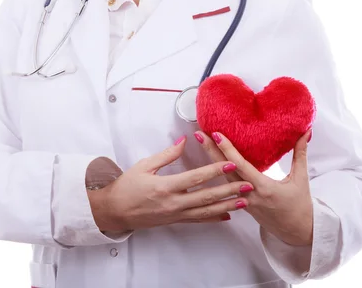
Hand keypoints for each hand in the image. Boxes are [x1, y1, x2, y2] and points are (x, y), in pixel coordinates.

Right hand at [89, 136, 253, 231]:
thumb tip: (183, 140)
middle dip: (228, 191)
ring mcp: (175, 215)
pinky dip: (213, 217)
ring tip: (243, 201)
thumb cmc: (127, 186)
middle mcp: (173, 203)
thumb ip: (166, 154)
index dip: (214, 170)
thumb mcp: (144, 166)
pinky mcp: (175, 221)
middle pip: (206, 197)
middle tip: (247, 185)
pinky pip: (198, 220)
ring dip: (226, 206)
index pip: (195, 178)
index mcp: (165, 187)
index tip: (230, 164)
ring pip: (206, 211)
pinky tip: (227, 215)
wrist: (114, 211)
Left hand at [194, 130, 313, 246]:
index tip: (216, 134)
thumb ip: (301, 154)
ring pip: (223, 178)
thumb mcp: (301, 179)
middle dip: (211, 151)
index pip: (241, 166)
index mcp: (264, 188)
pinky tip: (209, 162)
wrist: (298, 233)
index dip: (227, 150)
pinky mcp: (241, 204)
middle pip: (225, 170)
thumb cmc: (300, 206)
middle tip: (199, 134)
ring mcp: (243, 201)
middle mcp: (250, 195)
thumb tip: (305, 132)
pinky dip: (218, 172)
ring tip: (200, 143)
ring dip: (210, 160)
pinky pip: (226, 186)